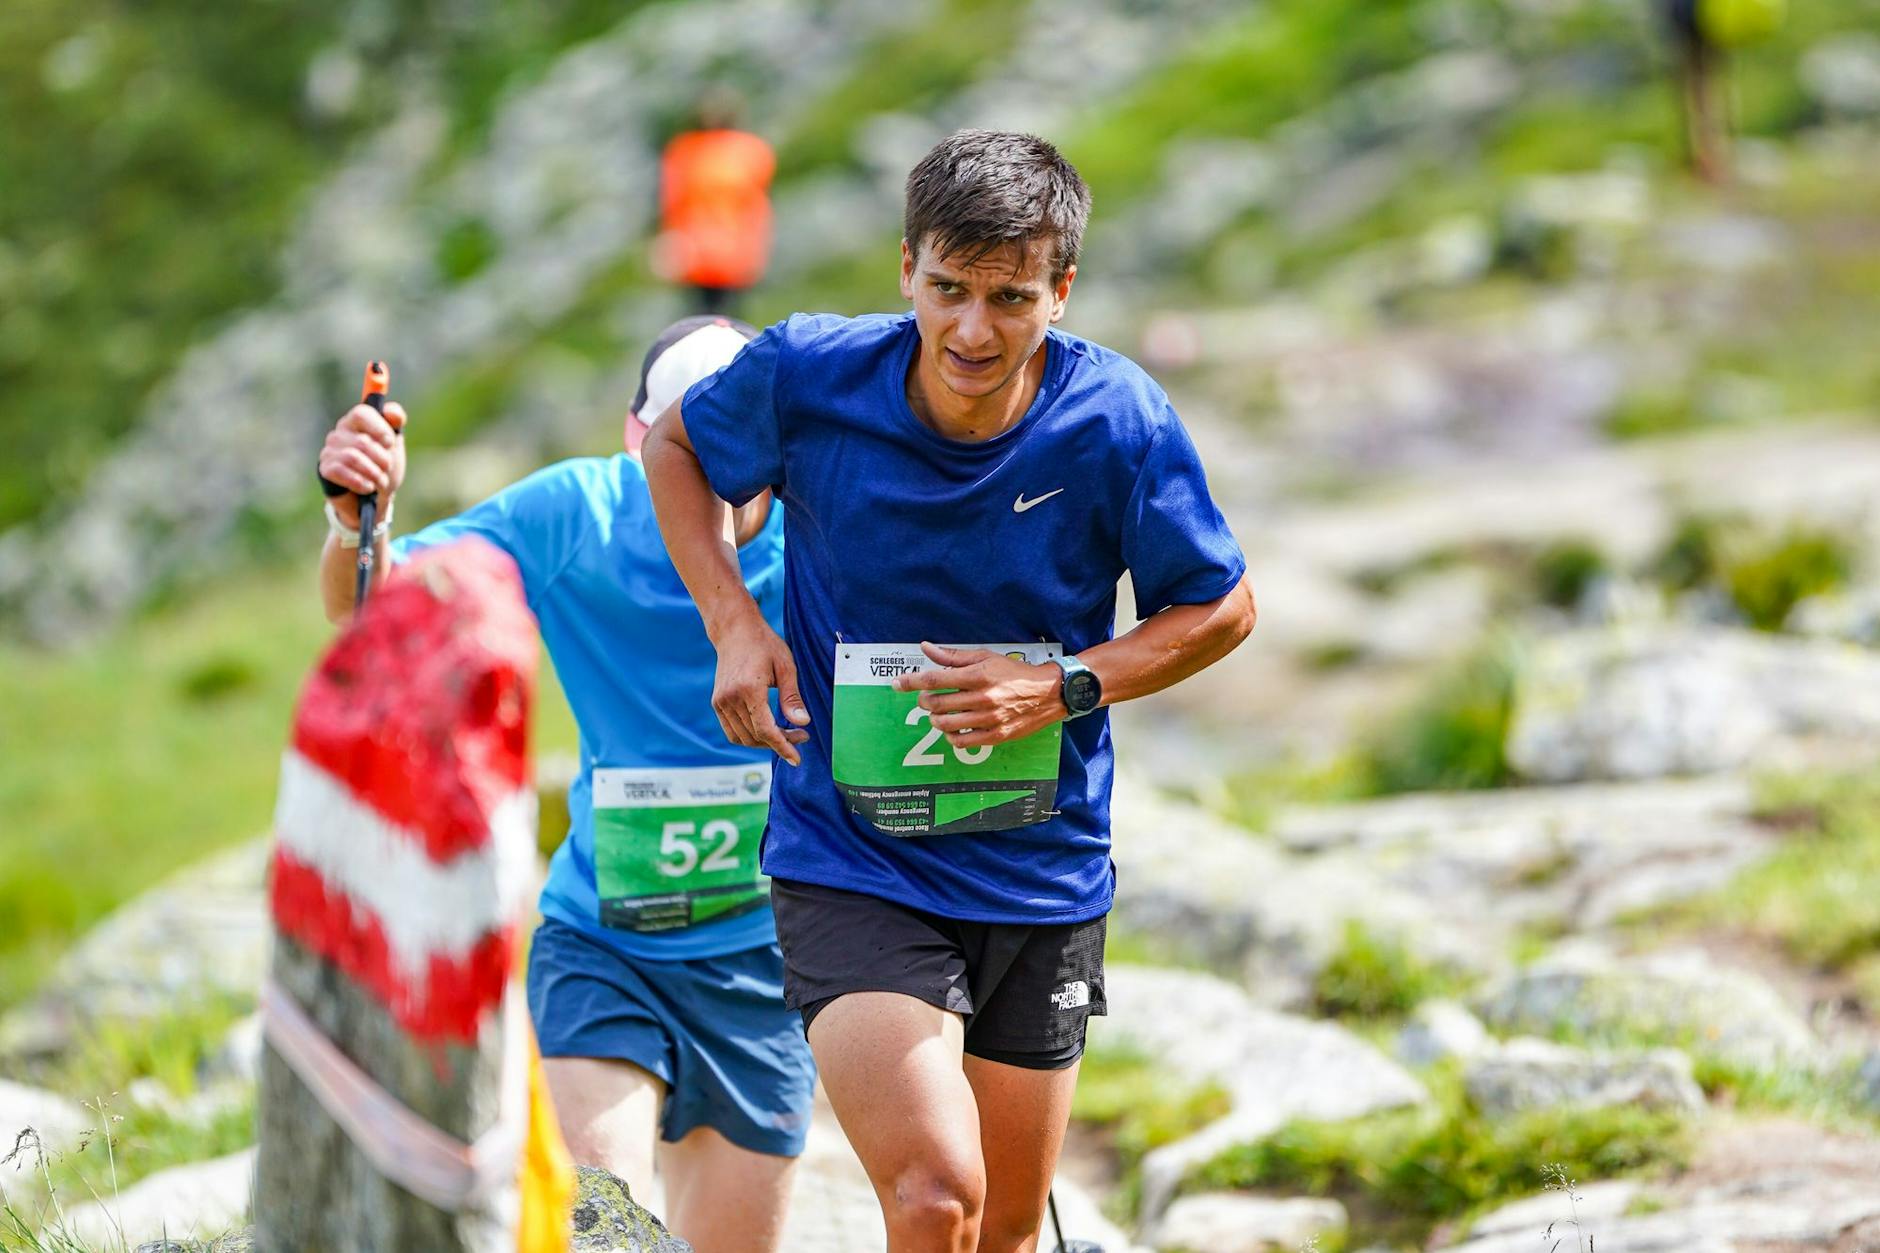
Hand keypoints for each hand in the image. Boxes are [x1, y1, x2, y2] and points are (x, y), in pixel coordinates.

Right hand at [318, 402, 407, 527]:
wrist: (375, 498)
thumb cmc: (383, 466)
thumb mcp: (395, 443)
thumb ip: (395, 423)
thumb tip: (391, 412)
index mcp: (356, 422)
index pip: (361, 413)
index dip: (379, 428)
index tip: (389, 443)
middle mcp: (339, 433)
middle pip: (363, 441)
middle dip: (382, 459)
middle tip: (387, 469)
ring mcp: (330, 451)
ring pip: (353, 457)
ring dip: (374, 473)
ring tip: (380, 481)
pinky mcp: (326, 469)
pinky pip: (341, 472)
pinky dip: (360, 482)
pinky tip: (367, 487)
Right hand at [711, 613, 811, 765]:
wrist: (735, 631)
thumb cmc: (764, 645)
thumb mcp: (786, 667)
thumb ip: (792, 698)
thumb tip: (802, 723)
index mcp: (749, 689)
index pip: (766, 730)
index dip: (782, 747)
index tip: (796, 759)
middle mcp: (730, 698)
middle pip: (756, 736)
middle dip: (780, 742)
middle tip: (800, 735)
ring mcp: (720, 702)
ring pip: (743, 738)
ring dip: (765, 742)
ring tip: (786, 732)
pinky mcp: (717, 703)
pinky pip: (732, 731)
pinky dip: (749, 736)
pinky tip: (767, 729)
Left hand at [893, 642, 1063, 748]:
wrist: (1048, 693)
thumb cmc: (1014, 673)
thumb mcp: (985, 657)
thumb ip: (953, 656)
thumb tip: (926, 648)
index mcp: (978, 675)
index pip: (935, 679)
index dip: (911, 682)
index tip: (897, 683)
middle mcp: (982, 697)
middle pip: (937, 703)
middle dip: (924, 701)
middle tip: (925, 699)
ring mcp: (989, 719)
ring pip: (946, 724)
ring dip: (935, 719)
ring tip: (939, 714)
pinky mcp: (996, 735)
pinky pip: (962, 742)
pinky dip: (951, 737)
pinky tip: (953, 729)